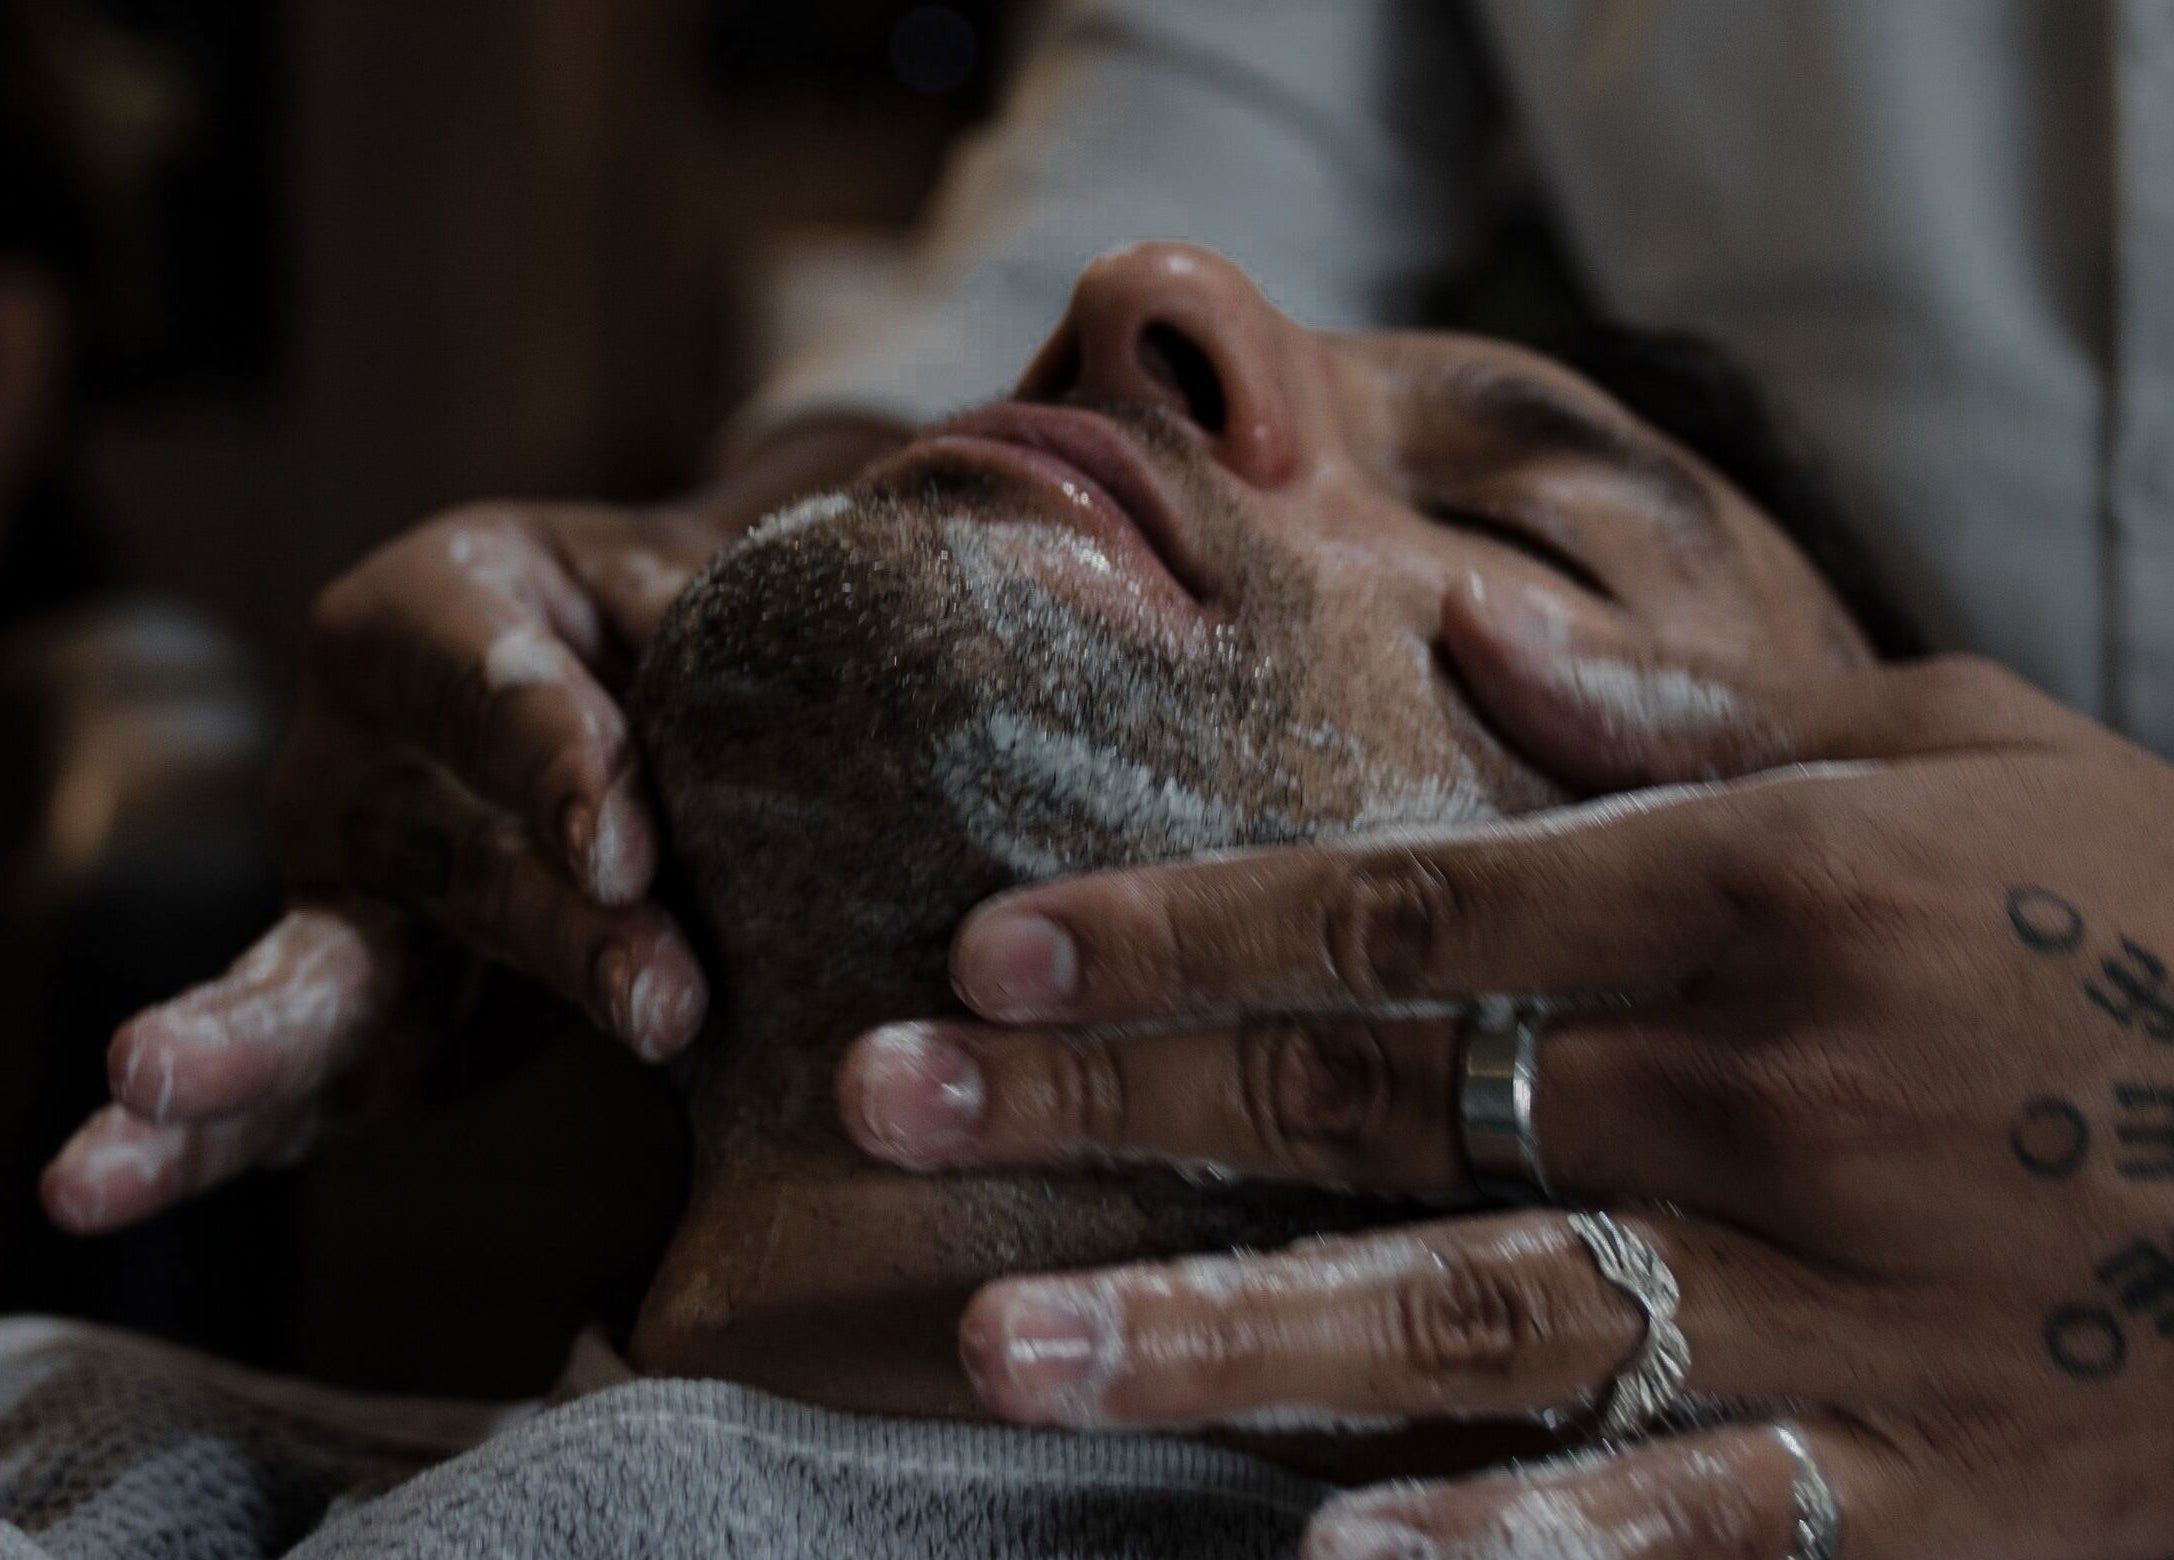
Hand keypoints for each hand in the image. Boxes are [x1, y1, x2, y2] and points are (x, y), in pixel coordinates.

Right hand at [42, 416, 906, 1232]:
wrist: (621, 693)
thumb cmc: (658, 633)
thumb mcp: (685, 597)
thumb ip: (705, 648)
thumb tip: (768, 694)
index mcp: (426, 608)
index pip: (495, 683)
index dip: (560, 762)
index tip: (631, 849)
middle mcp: (353, 748)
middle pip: (451, 846)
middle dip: (556, 930)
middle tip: (658, 1000)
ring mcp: (334, 881)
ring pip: (310, 968)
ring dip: (252, 1043)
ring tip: (155, 1085)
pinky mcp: (352, 994)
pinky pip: (288, 1067)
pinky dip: (217, 1127)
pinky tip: (124, 1174)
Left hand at [840, 644, 2173, 1556]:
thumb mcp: (1968, 749)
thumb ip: (1702, 707)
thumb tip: (1480, 629)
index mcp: (1760, 892)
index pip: (1393, 903)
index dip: (1171, 929)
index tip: (984, 957)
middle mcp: (1759, 1093)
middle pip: (1367, 1098)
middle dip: (1110, 1104)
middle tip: (883, 1117)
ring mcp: (1833, 1305)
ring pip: (1463, 1315)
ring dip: (1216, 1334)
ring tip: (1010, 1350)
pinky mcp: (1924, 1483)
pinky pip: (1685, 1528)